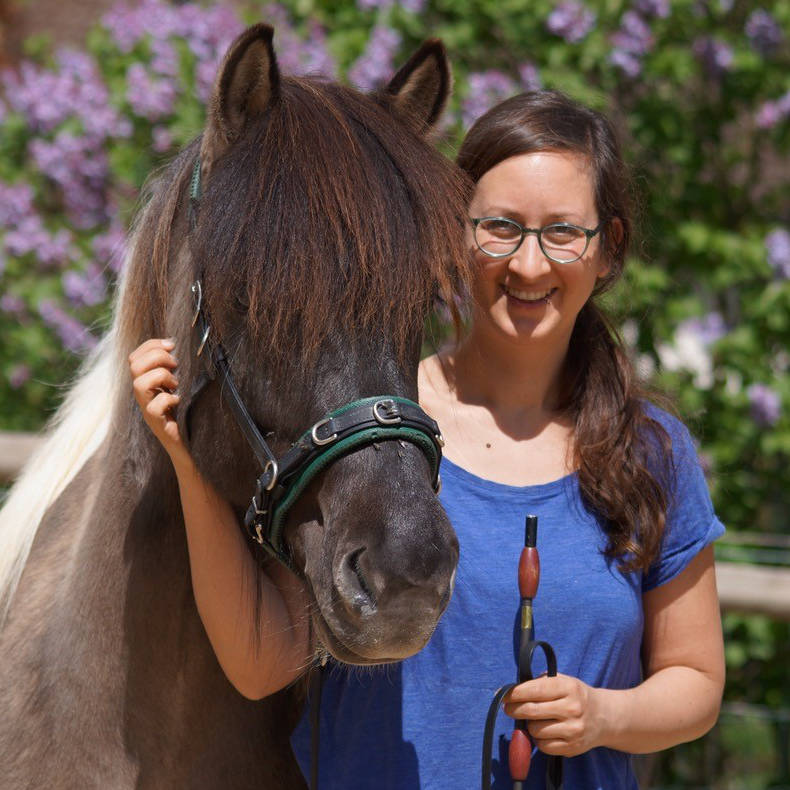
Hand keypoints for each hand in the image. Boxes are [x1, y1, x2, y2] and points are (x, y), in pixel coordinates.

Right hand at [129, 338, 190, 467]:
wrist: (184, 440)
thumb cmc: (182, 409)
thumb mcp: (174, 384)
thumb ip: (170, 367)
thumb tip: (174, 344)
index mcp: (144, 381)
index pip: (134, 356)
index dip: (151, 345)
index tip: (172, 344)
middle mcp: (141, 393)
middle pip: (134, 365)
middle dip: (156, 357)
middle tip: (174, 364)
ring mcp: (145, 407)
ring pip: (139, 383)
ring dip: (161, 376)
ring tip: (175, 383)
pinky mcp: (155, 421)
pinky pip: (154, 406)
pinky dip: (168, 399)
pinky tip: (178, 401)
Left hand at [503, 673, 605, 756]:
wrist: (603, 717)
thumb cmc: (575, 696)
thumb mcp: (563, 681)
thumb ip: (540, 682)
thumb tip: (511, 691)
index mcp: (568, 687)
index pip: (534, 690)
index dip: (515, 693)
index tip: (503, 695)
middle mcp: (572, 708)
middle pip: (531, 711)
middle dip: (514, 709)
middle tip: (508, 708)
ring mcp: (573, 730)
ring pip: (535, 730)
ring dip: (528, 725)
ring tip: (533, 719)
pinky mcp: (572, 747)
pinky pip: (543, 746)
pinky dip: (538, 739)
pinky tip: (543, 731)